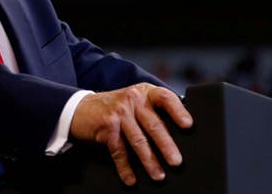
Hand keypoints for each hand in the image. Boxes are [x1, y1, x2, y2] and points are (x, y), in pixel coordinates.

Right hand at [69, 83, 192, 185]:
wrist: (82, 108)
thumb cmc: (116, 108)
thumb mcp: (135, 101)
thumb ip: (154, 110)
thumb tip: (181, 131)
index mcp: (144, 92)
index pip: (165, 97)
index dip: (178, 110)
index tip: (188, 125)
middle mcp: (132, 99)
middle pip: (153, 124)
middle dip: (166, 145)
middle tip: (176, 161)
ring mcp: (119, 112)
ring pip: (138, 140)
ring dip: (149, 160)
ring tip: (159, 175)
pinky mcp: (107, 126)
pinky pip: (119, 150)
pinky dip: (125, 167)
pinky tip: (131, 178)